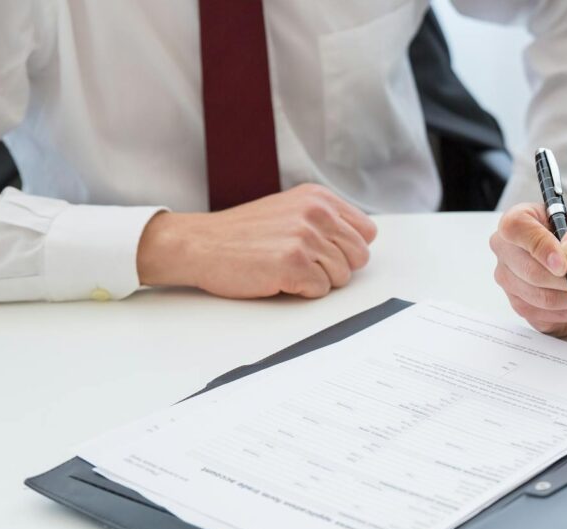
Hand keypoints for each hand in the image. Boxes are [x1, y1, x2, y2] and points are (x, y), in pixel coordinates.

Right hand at [137, 184, 376, 298]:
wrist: (200, 244)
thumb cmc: (243, 233)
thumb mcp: (290, 210)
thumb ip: (325, 220)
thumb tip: (359, 243)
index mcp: (319, 198)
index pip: (367, 232)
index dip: (349, 249)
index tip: (326, 252)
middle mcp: (316, 213)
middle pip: (359, 257)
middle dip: (337, 268)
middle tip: (305, 265)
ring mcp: (306, 237)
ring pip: (342, 277)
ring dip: (317, 280)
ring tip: (287, 268)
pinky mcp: (294, 264)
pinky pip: (321, 290)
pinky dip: (302, 291)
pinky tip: (278, 278)